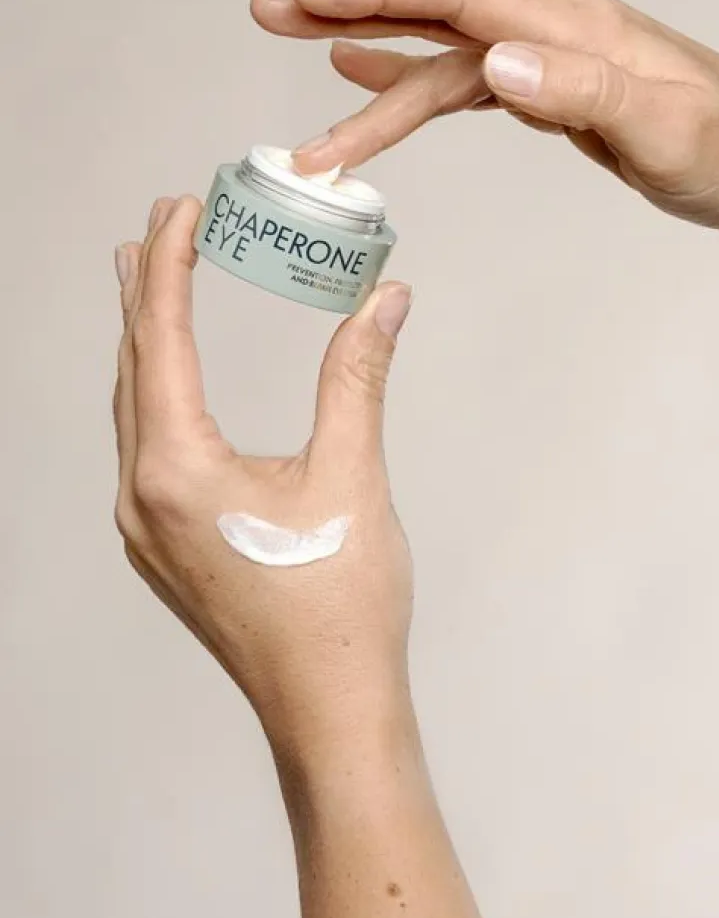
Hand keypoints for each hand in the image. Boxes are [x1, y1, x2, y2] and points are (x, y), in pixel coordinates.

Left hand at [113, 196, 414, 759]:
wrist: (329, 711)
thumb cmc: (342, 605)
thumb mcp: (353, 477)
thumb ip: (358, 377)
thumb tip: (386, 297)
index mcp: (176, 471)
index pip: (161, 341)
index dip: (172, 265)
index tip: (183, 206)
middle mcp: (142, 497)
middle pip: (134, 369)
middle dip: (148, 291)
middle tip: (162, 224)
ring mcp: (146, 528)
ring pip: (134, 410)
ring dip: (146, 341)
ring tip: (152, 283)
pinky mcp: (165, 547)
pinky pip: (144, 447)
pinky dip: (154, 392)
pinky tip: (170, 380)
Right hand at [251, 0, 718, 230]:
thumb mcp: (671, 135)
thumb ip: (586, 98)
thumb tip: (498, 68)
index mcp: (573, 25)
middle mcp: (553, 25)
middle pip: (434, 4)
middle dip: (349, 5)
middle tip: (268, 8)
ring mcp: (551, 54)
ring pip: (441, 48)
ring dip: (369, 51)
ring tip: (294, 44)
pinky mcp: (553, 89)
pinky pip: (465, 77)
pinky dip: (412, 78)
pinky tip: (369, 77)